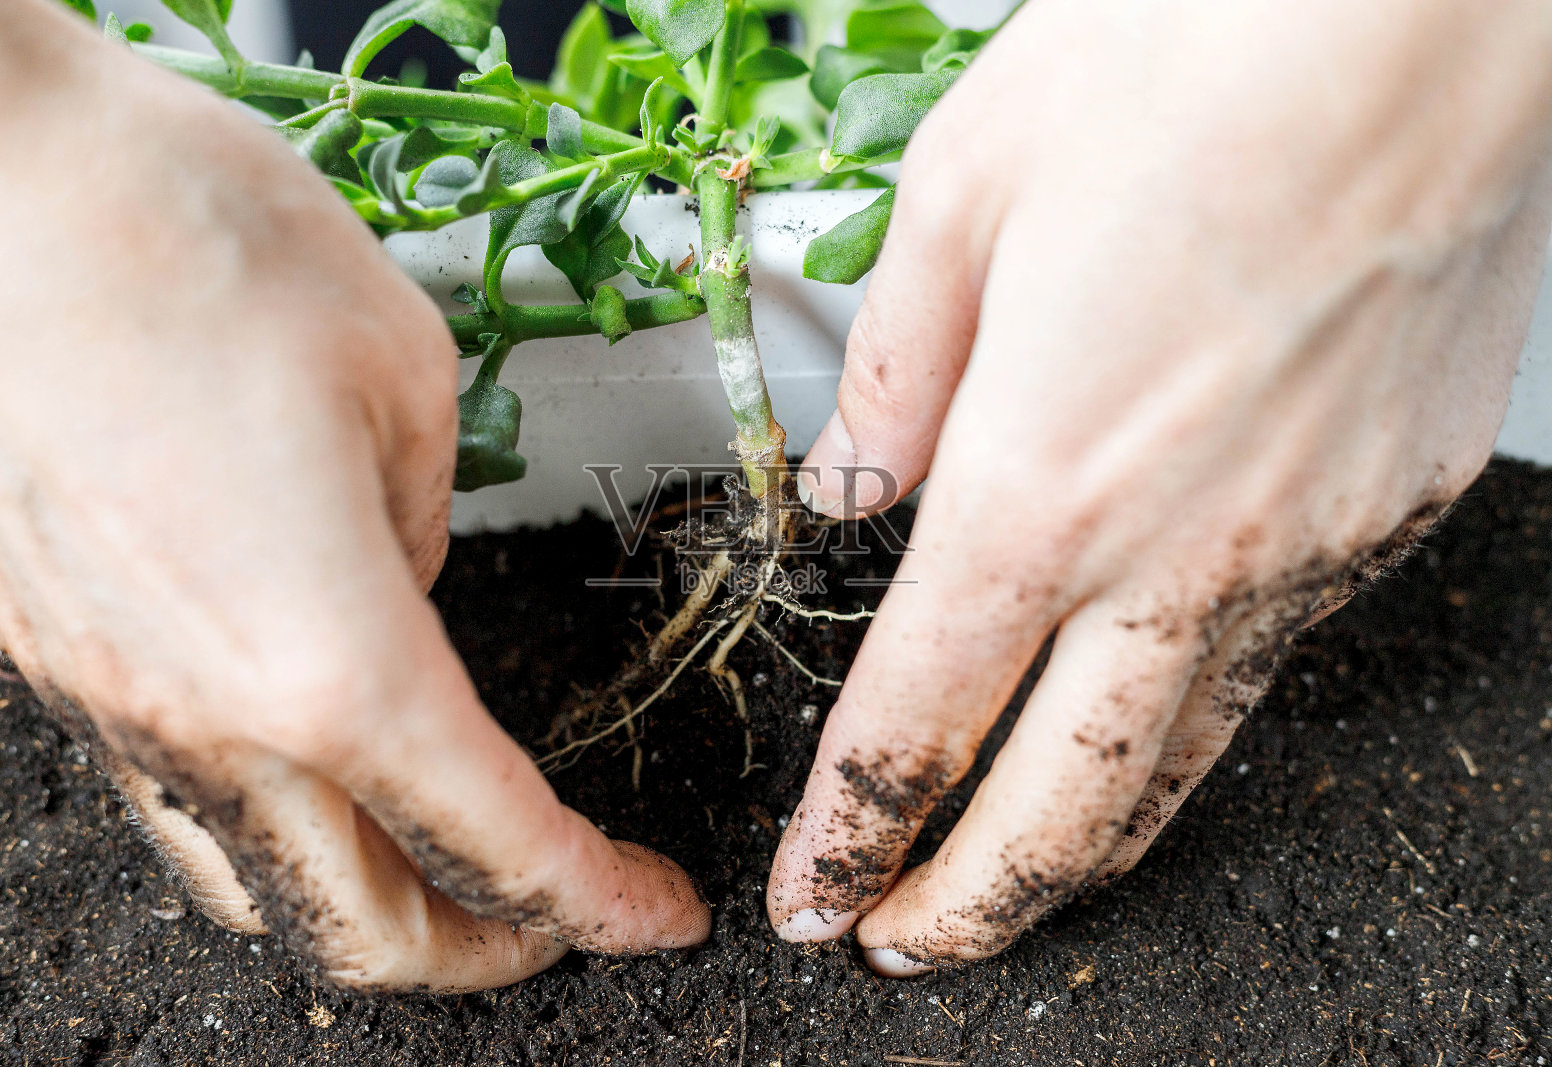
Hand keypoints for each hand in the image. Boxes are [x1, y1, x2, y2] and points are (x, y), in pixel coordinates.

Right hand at [0, 1, 706, 989]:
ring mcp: (111, 700)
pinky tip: (310, 768)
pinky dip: (273, 826)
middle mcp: (207, 717)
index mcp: (329, 661)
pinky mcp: (54, 656)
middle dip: (485, 949)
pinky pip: (177, 800)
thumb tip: (408, 582)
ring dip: (372, 902)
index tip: (656, 912)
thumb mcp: (403, 373)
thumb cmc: (181, 241)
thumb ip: (430, 520)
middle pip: (365, 929)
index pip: (496, 841)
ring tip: (442, 862)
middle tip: (562, 916)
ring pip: (258, 883)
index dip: (598, 899)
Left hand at [769, 0, 1551, 973]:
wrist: (1423, 9)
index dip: (848, 834)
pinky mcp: (1394, 515)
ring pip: (1179, 770)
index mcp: (1039, 486)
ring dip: (1082, 856)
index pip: (915, 727)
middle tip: (900, 946)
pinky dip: (1194, 722)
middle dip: (961, 906)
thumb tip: (854, 481)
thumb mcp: (963, 191)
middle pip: (1054, 812)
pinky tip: (1149, 712)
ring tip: (1013, 891)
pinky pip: (1274, 660)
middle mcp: (1179, 554)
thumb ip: (893, 371)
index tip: (813, 891)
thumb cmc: (1197, 59)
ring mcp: (1304, 550)